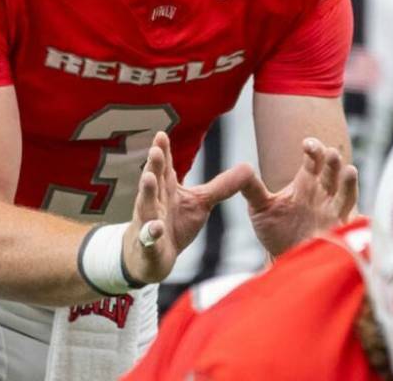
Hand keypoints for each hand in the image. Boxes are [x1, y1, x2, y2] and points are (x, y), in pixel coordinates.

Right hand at [120, 131, 254, 284]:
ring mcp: (149, 221)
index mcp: (166, 188)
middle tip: (156, 150)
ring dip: (146, 191)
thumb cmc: (175, 224)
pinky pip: (149, 237)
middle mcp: (154, 201)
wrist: (152, 257)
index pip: (164, 166)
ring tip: (148, 179)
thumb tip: (247, 167)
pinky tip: (156, 228)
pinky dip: (151, 232)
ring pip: (146, 204)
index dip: (163, 150)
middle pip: (153, 179)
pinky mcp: (149, 244)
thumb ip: (220, 186)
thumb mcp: (201, 203)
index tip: (161, 134)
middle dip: (153, 165)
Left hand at [241, 137, 357, 257]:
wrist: (285, 260)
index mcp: (306, 182)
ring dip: (348, 183)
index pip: (314, 159)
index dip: (313, 150)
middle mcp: (323, 194)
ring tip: (350, 171)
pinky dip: (359, 219)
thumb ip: (251, 188)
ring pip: (346, 194)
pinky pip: (354, 225)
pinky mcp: (340, 235)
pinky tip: (363, 214)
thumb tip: (241, 168)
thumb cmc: (275, 229)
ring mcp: (334, 213)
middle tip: (331, 153)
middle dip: (332, 162)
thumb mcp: (260, 207)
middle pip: (331, 172)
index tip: (307, 144)